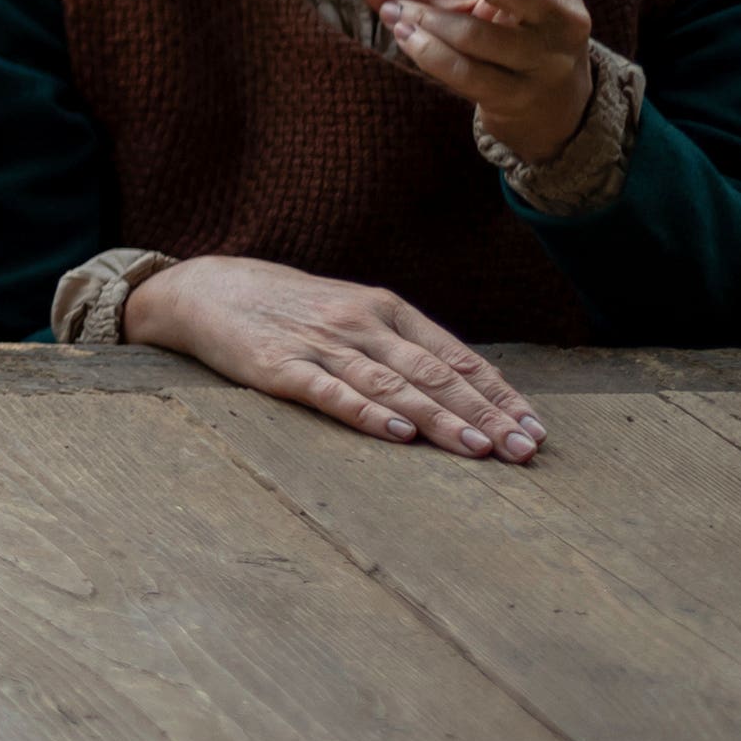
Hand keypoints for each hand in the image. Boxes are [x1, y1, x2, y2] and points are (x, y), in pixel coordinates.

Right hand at [124, 253, 543, 460]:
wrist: (206, 290)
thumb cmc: (289, 308)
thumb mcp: (350, 313)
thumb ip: (400, 345)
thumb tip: (464, 390)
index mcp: (385, 308)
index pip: (456, 356)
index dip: (499, 394)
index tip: (535, 429)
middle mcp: (360, 322)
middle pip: (434, 373)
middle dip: (484, 414)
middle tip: (522, 450)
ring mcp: (320, 343)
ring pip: (393, 384)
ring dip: (440, 419)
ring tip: (478, 449)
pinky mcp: (279, 365)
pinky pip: (331, 391)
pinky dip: (367, 412)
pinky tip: (397, 432)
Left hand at [349, 0, 597, 164]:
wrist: (551, 104)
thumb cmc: (503, 35)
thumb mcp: (472, 2)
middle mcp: (562, 14)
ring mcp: (547, 59)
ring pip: (477, 32)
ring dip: (425, 16)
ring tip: (392, 8)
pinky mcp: (523, 96)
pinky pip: (466, 73)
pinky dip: (428, 52)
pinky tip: (403, 34)